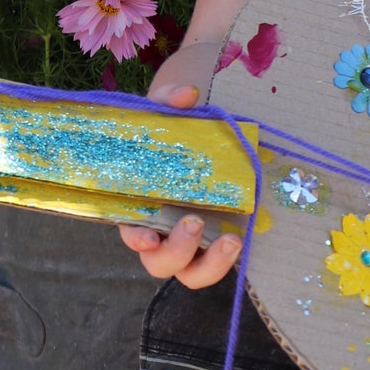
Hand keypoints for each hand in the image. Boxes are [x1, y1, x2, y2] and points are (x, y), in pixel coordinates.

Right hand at [118, 51, 242, 287]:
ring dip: (209, 265)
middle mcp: (160, 233)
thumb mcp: (164, 111)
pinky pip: (216, 264)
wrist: (192, 138)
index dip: (136, 239)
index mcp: (138, 207)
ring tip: (230, 240)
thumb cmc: (167, 131)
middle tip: (194, 222)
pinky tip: (239, 238)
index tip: (147, 236)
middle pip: (159, 263)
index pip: (130, 231)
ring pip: (190, 274)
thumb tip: (187, 95)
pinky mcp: (212, 243)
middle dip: (177, 250)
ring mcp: (188, 243)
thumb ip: (169, 101)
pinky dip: (226, 259)